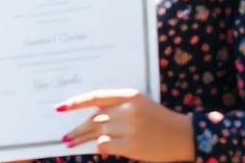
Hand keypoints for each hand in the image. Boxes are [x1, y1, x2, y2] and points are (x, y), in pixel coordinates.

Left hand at [58, 89, 194, 160]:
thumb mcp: (139, 105)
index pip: (95, 97)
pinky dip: (98, 147)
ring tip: (70, 142)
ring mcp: (129, 127)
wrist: (184, 136)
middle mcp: (127, 109)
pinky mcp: (131, 144)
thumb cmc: (159, 120)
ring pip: (97, 132)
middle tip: (65, 135)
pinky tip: (94, 149)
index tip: (60, 107)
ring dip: (82, 139)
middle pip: (94, 118)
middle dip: (78, 128)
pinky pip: (105, 144)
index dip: (76, 102)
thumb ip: (117, 108)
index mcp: (129, 95)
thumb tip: (89, 120)